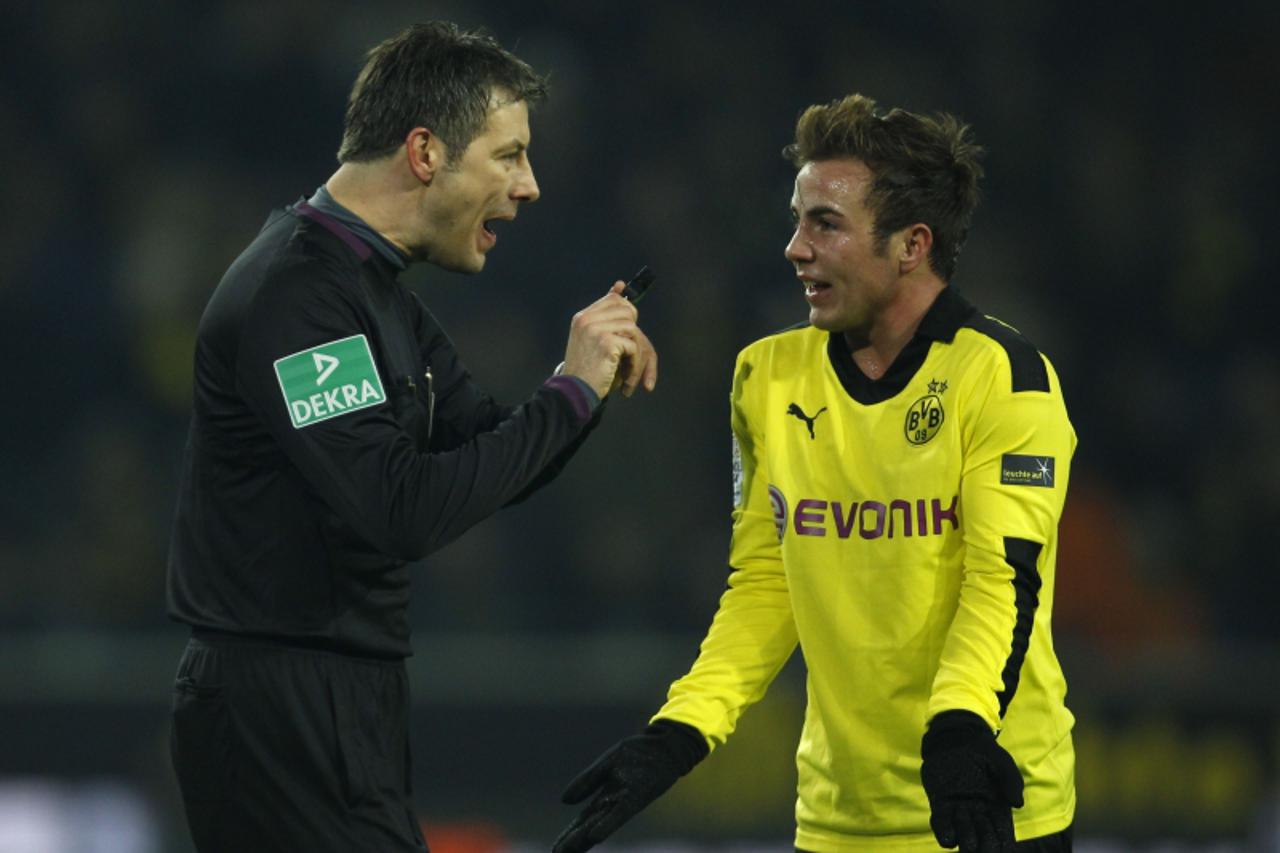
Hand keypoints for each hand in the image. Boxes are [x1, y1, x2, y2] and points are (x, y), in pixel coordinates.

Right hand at [553, 720, 706, 852]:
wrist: (666, 745)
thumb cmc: (639, 754)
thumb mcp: (608, 764)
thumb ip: (587, 781)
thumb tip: (564, 801)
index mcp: (605, 796)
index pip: (582, 821)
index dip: (569, 835)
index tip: (555, 850)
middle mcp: (613, 803)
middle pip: (588, 827)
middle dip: (573, 842)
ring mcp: (624, 801)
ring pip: (600, 824)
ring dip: (584, 839)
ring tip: (567, 852)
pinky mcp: (638, 796)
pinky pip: (620, 813)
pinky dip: (607, 824)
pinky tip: (595, 836)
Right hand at [561, 282, 657, 398]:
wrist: (574, 392)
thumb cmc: (585, 371)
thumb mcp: (592, 340)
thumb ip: (606, 319)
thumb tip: (619, 284)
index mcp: (583, 318)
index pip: (613, 299)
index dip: (628, 309)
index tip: (633, 321)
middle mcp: (588, 319)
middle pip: (628, 312)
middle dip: (636, 334)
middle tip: (633, 355)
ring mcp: (596, 329)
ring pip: (633, 330)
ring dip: (638, 354)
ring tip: (630, 372)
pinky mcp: (607, 343)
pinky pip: (634, 346)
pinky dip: (635, 365)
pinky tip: (627, 379)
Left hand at [920, 710, 1024, 852]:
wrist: (955, 737)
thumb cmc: (983, 750)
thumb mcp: (1001, 761)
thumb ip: (1011, 779)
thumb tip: (1017, 804)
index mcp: (998, 809)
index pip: (1003, 836)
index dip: (1002, 844)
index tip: (1002, 844)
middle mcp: (979, 815)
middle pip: (983, 842)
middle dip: (983, 846)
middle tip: (980, 838)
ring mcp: (959, 812)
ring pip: (963, 838)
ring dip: (964, 840)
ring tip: (965, 830)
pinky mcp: (940, 805)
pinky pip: (942, 825)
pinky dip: (944, 833)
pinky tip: (947, 834)